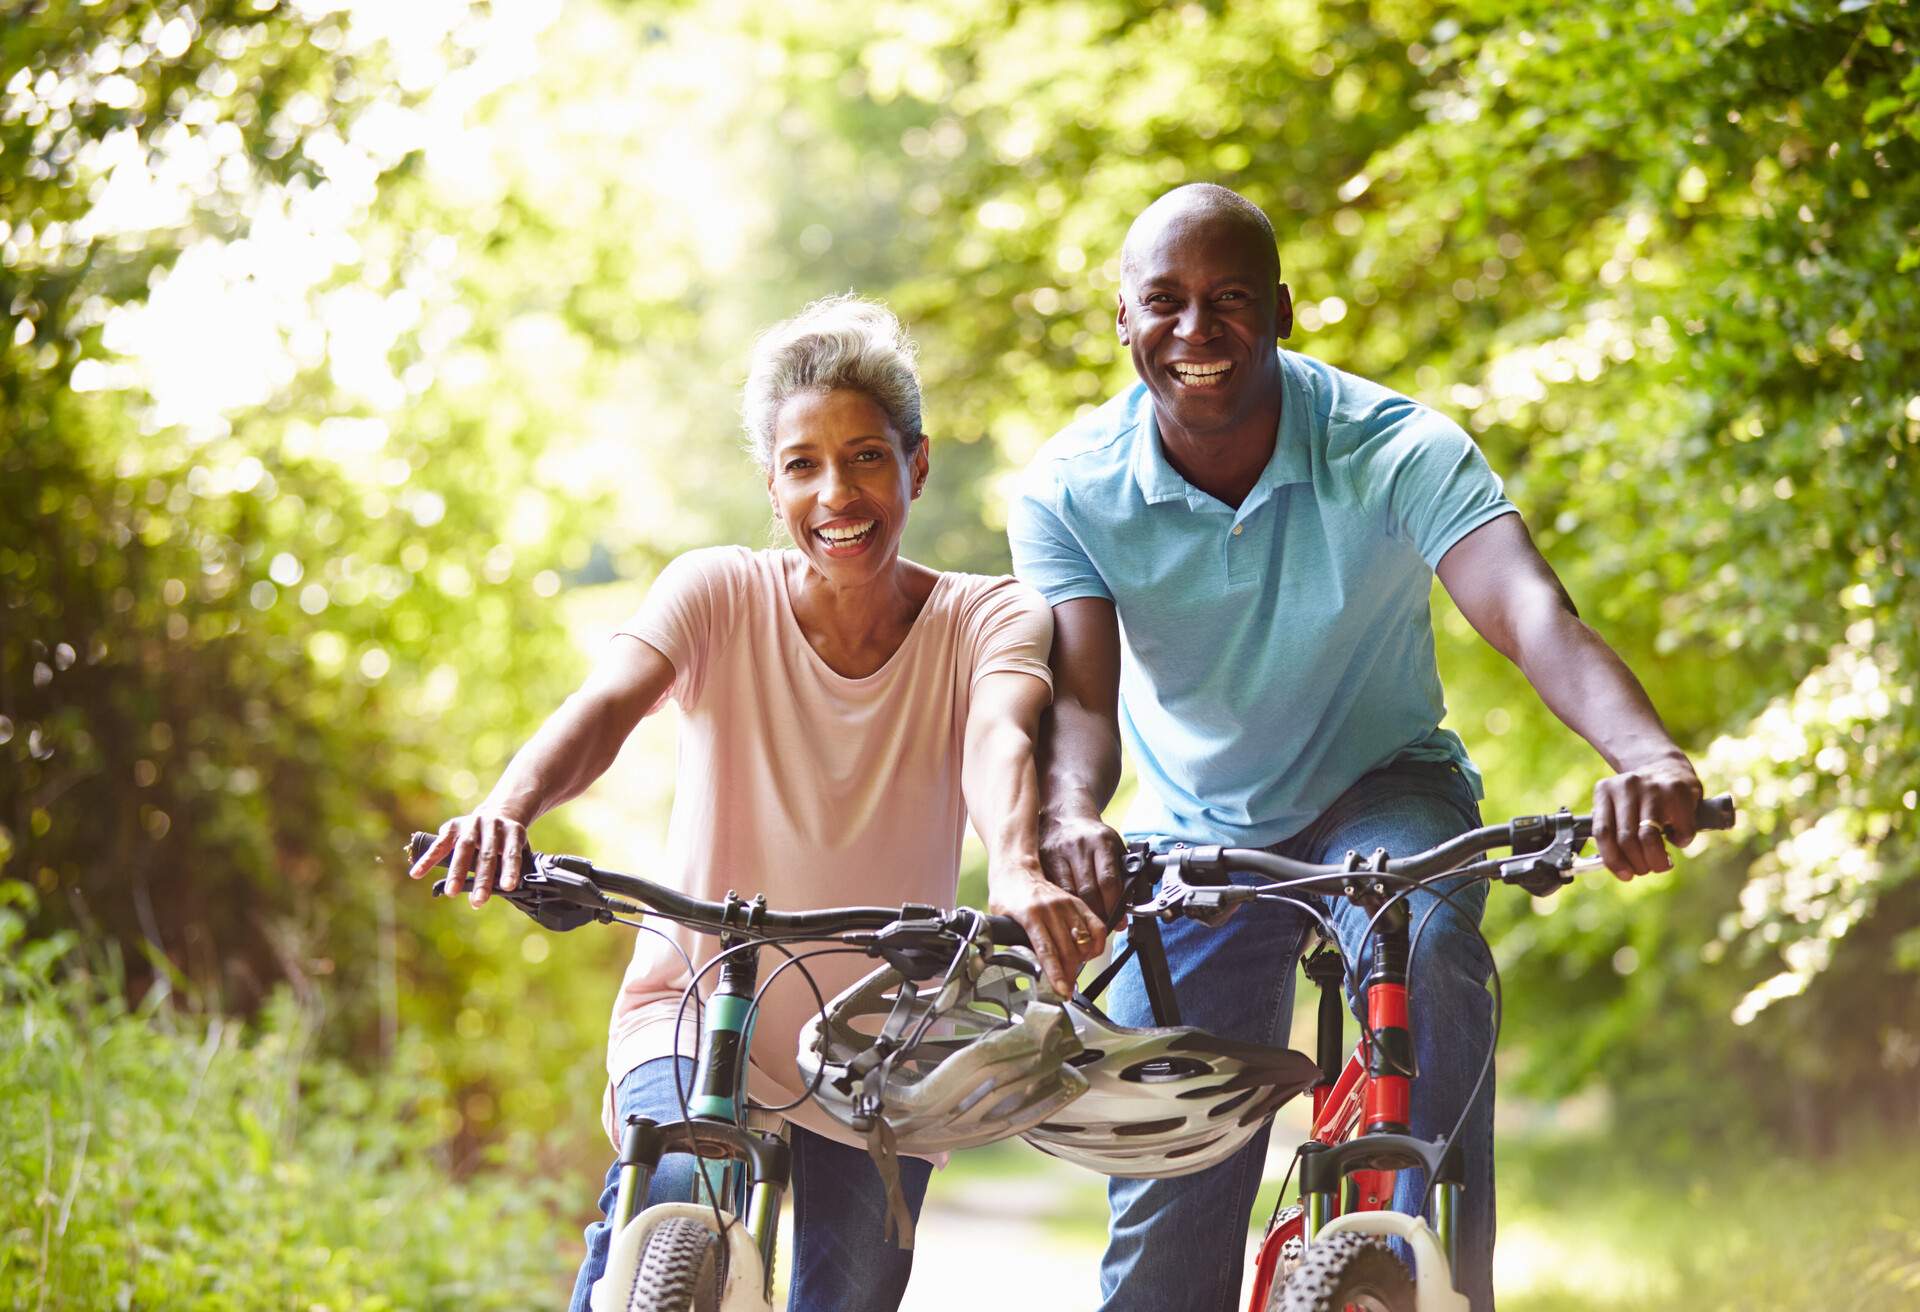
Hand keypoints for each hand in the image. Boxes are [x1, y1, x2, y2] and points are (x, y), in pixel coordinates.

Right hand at [407, 808, 529, 905]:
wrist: (498, 813)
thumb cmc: (508, 841)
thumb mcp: (520, 849)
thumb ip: (514, 868)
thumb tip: (506, 894)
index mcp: (513, 831)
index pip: (511, 853)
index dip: (510, 870)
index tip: (508, 887)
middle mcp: (492, 825)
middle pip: (487, 854)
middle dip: (482, 879)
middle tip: (478, 901)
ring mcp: (472, 824)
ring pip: (464, 849)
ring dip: (457, 872)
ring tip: (451, 892)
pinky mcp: (454, 825)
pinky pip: (440, 844)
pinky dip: (428, 859)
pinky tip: (416, 873)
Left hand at [989, 864, 1107, 997]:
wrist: (1017, 870)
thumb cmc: (1007, 896)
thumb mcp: (1001, 920)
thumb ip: (1013, 942)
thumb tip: (1023, 966)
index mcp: (1031, 915)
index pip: (1047, 950)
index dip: (1056, 973)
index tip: (1062, 989)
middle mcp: (1052, 909)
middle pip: (1068, 950)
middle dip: (1069, 974)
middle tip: (1067, 989)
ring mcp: (1067, 905)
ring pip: (1084, 941)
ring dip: (1081, 962)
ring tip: (1073, 973)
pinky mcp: (1077, 903)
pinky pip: (1096, 926)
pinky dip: (1097, 943)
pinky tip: (1089, 953)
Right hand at [1038, 809, 1126, 923]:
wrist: (1063, 816)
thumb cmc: (1093, 837)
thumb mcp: (1114, 847)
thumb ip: (1122, 874)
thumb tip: (1125, 911)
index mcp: (1101, 842)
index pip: (1108, 880)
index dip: (1114, 905)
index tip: (1118, 921)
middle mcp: (1079, 846)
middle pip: (1088, 890)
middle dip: (1097, 914)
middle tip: (1102, 927)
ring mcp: (1058, 853)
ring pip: (1068, 893)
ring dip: (1078, 913)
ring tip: (1086, 925)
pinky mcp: (1042, 860)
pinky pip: (1053, 889)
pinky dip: (1062, 904)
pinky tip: (1068, 912)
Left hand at [1590, 755, 1703, 879]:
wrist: (1669, 768)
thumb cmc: (1641, 800)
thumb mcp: (1619, 809)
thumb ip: (1614, 833)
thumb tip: (1621, 869)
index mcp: (1605, 792)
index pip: (1603, 833)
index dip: (1613, 860)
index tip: (1625, 875)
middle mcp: (1626, 786)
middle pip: (1626, 839)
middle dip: (1638, 864)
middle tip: (1646, 869)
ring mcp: (1652, 788)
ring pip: (1649, 838)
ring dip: (1656, 860)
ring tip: (1661, 864)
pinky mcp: (1677, 791)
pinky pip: (1680, 831)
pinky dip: (1680, 842)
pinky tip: (1678, 837)